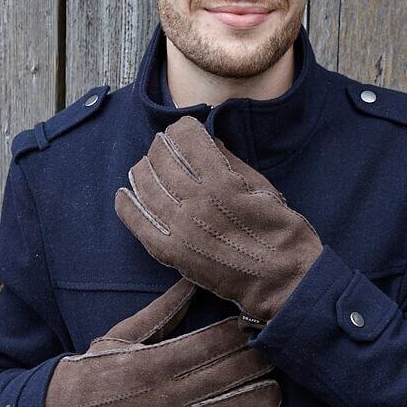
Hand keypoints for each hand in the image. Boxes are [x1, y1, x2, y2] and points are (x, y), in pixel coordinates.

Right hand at [43, 276, 281, 406]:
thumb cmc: (98, 368)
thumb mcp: (123, 333)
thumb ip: (162, 311)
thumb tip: (191, 280)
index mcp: (153, 362)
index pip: (207, 345)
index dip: (236, 334)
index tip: (256, 321)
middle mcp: (165, 395)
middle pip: (225, 375)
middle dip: (256, 361)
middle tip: (278, 347)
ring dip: (258, 398)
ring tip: (277, 385)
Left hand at [113, 116, 322, 321]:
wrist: (281, 279)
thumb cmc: (278, 230)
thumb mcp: (262, 186)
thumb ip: (230, 161)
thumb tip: (206, 140)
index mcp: (221, 180)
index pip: (186, 137)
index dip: (182, 127)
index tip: (183, 130)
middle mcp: (195, 201)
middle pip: (161, 157)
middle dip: (161, 146)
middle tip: (164, 147)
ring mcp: (179, 228)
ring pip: (145, 184)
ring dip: (143, 169)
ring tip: (147, 167)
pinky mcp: (171, 252)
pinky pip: (136, 221)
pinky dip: (127, 204)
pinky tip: (125, 194)